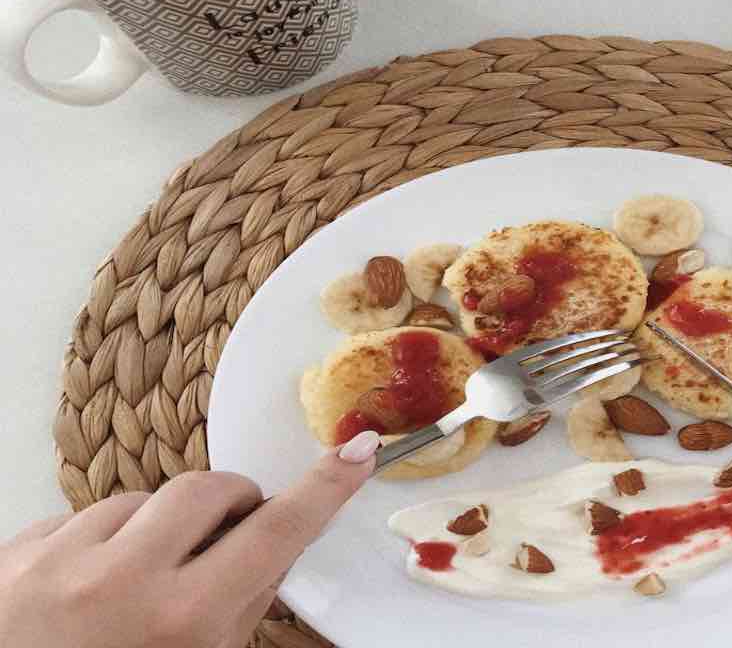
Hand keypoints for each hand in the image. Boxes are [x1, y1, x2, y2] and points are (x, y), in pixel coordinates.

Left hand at [0, 430, 380, 647]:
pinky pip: (76, 518)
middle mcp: (119, 581)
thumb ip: (239, 610)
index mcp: (180, 623)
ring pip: (138, 500)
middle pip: (208, 490)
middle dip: (228, 504)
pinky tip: (87, 588)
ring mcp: (57, 563)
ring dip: (152, 529)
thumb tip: (275, 545)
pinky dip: (95, 541)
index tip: (355, 452)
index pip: (276, 531)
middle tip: (226, 536)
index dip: (324, 487)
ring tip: (136, 584)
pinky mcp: (13, 555)